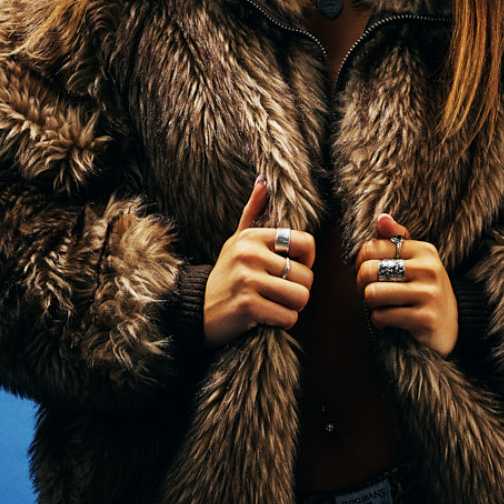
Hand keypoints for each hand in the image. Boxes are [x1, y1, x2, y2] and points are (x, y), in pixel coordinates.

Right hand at [203, 178, 315, 346]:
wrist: (196, 310)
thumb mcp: (236, 241)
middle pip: (306, 276)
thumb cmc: (225, 275)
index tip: (290, 270)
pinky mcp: (247, 306)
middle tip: (276, 293)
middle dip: (297, 291)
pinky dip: (282, 323)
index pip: (307, 243)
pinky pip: (288, 318)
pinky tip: (265, 318)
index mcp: (252, 236)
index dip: (306, 261)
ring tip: (272, 304)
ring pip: (301, 298)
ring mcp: (247, 280)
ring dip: (291, 308)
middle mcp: (249, 254)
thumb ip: (252, 212)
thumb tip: (263, 181)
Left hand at [356, 213, 457, 355]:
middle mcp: (429, 269)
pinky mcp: (425, 319)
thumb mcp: (416, 263)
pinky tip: (391, 322)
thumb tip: (382, 218)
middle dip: (361, 285)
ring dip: (371, 306)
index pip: (372, 247)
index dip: (359, 262)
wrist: (451, 329)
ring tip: (382, 307)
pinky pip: (382, 316)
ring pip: (373, 294)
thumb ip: (397, 239)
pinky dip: (379, 322)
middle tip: (369, 293)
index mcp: (424, 251)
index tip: (368, 274)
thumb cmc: (425, 292)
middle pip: (369, 270)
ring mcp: (429, 295)